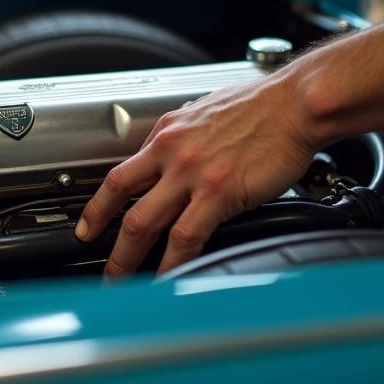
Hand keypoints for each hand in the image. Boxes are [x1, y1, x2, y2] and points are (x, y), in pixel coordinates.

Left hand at [74, 76, 318, 277]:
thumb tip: (175, 152)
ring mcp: (191, 173)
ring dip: (129, 257)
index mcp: (167, 132)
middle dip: (104, 237)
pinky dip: (173, 262)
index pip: (120, 173)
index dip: (99, 205)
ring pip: (144, 223)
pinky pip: (185, 236)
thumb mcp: (206, 111)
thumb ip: (185, 135)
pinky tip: (169, 276)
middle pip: (122, 201)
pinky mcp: (218, 192)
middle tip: (99, 261)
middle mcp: (171, 151)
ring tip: (123, 279)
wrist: (295, 104)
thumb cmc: (263, 105)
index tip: (88, 225)